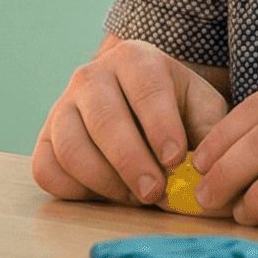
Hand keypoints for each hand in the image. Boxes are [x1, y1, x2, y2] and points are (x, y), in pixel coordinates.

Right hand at [32, 38, 229, 205]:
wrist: (139, 108)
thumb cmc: (177, 111)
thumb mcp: (202, 111)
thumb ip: (211, 135)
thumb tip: (208, 171)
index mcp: (135, 59)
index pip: (145, 88)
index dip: (159, 125)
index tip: (175, 159)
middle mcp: (91, 76)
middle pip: (103, 119)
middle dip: (131, 161)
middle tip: (155, 192)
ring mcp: (62, 107)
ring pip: (70, 146)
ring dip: (104, 180)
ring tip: (135, 197)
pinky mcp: (46, 140)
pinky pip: (47, 168)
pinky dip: (74, 189)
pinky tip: (105, 193)